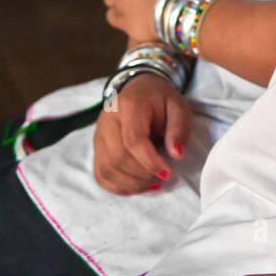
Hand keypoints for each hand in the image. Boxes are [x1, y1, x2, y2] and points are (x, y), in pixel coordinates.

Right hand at [93, 72, 192, 194]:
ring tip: (153, 183)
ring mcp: (98, 135)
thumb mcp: (178, 107)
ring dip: (131, 184)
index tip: (168, 173)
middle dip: (142, 175)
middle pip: (117, 158)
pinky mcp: (96, 148)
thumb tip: (177, 155)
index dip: (150, 162)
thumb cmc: (160, 100)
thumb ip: (179, 129)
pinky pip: (101, 174)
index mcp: (129, 106)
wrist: (139, 89)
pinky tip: (137, 186)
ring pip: (107, 170)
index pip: (133, 140)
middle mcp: (107, 121)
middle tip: (163, 177)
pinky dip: (118, 186)